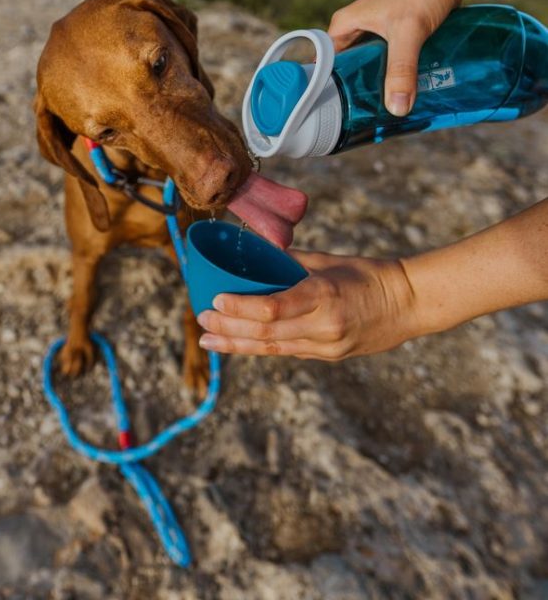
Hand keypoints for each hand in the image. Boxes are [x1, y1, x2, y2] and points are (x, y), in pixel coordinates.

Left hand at [197, 250, 415, 360]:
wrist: (410, 304)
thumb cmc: (371, 274)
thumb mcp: (330, 261)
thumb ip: (291, 262)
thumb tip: (257, 255)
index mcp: (324, 297)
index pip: (272, 308)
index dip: (240, 308)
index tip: (215, 300)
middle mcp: (324, 327)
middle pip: (266, 334)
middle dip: (229, 330)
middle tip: (201, 323)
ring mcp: (327, 346)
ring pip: (273, 348)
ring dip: (237, 345)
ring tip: (209, 341)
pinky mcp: (330, 356)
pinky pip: (288, 350)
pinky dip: (261, 346)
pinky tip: (239, 343)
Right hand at [328, 0, 497, 115]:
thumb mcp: (409, 32)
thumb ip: (401, 69)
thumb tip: (396, 109)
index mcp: (343, 25)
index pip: (323, 65)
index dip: (326, 90)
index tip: (335, 117)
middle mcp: (354, 29)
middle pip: (347, 71)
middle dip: (356, 94)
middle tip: (365, 121)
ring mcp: (375, 33)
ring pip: (370, 68)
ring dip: (378, 87)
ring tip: (384, 114)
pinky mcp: (395, 36)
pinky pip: (388, 63)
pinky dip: (395, 77)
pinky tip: (403, 94)